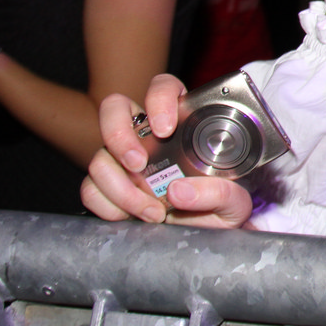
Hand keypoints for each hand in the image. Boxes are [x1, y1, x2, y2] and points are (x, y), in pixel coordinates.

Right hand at [80, 73, 253, 228]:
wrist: (204, 237)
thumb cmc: (222, 210)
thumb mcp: (235, 203)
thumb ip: (220, 194)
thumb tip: (179, 190)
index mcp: (184, 122)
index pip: (164, 88)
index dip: (159, 99)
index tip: (165, 128)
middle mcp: (147, 135)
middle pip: (115, 109)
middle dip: (119, 135)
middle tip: (139, 164)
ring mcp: (122, 158)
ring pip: (100, 156)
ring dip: (120, 186)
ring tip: (153, 212)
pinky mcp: (107, 186)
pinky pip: (90, 188)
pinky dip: (107, 205)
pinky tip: (130, 217)